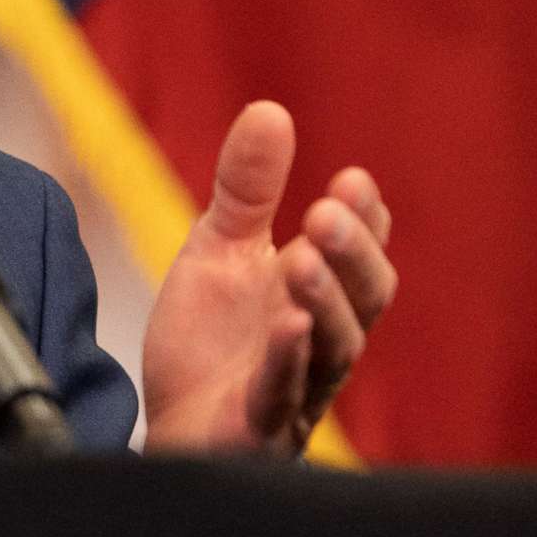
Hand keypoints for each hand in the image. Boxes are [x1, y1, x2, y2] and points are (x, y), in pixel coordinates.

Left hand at [139, 101, 394, 454]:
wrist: (171, 420)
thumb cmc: (211, 340)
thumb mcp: (221, 247)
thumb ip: (248, 188)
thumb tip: (270, 109)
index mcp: (320, 295)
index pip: (360, 256)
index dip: (365, 222)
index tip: (353, 181)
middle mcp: (323, 342)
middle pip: (363, 300)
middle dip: (351, 255)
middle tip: (328, 210)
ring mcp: (298, 389)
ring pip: (332, 349)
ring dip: (323, 301)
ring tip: (302, 256)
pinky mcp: (261, 427)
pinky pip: (283, 395)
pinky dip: (287, 360)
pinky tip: (286, 325)